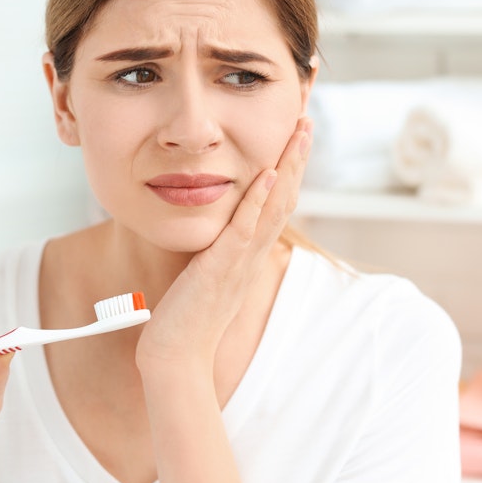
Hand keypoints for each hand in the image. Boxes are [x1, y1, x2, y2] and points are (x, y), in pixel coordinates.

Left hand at [136, 117, 312, 367]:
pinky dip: (257, 200)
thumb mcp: (205, 278)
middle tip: (305, 123)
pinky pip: (244, 229)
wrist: (176, 359)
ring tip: (298, 134)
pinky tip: (266, 173)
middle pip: (284, 199)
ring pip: (273, 207)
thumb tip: (214, 237)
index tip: (294, 139)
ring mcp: (240, 262)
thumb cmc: (184, 323)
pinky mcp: (221, 269)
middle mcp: (252, 257)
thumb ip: (215, 255)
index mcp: (248, 257)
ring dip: (287, 168)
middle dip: (296, 158)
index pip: (275, 206)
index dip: (288, 171)